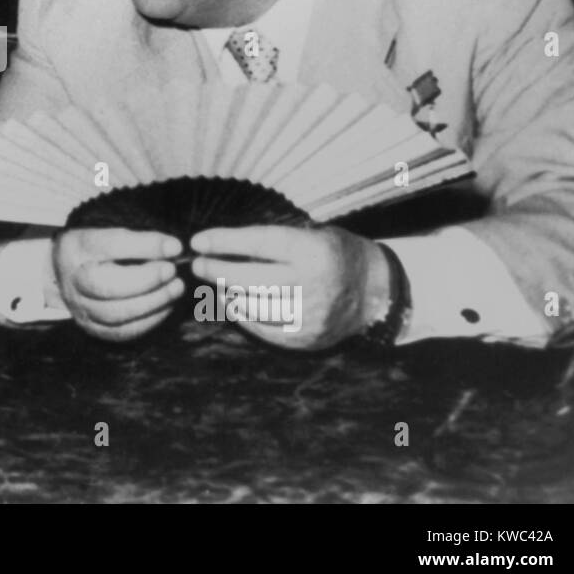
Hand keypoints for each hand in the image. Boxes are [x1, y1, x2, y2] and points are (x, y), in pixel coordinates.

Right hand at [52, 227, 183, 341]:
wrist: (67, 271)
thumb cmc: (97, 247)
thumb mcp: (109, 231)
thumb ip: (138, 240)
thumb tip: (174, 249)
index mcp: (75, 247)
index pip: (110, 245)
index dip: (146, 246)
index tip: (174, 247)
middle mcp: (73, 280)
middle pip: (105, 286)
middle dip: (146, 279)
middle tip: (172, 270)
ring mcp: (80, 308)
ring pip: (115, 313)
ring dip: (153, 301)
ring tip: (176, 287)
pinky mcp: (92, 328)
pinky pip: (121, 332)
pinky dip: (149, 320)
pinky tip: (166, 306)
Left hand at [189, 225, 391, 350]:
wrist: (375, 291)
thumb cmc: (335, 253)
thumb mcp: (313, 233)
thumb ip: (273, 241)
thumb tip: (221, 245)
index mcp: (313, 252)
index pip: (257, 244)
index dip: (223, 242)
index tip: (198, 241)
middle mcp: (312, 285)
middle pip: (248, 280)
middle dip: (216, 271)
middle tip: (198, 265)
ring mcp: (309, 317)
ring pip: (250, 307)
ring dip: (227, 294)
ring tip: (219, 283)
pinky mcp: (306, 339)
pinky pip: (262, 329)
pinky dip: (243, 316)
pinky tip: (235, 303)